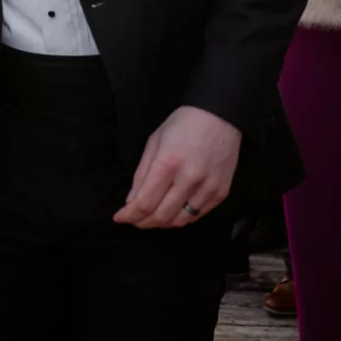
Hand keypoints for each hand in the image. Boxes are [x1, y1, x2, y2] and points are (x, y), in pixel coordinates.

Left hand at [115, 105, 240, 228]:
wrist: (220, 116)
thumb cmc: (183, 125)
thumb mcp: (154, 142)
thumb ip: (142, 173)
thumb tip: (131, 201)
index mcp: (168, 163)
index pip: (145, 203)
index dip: (129, 215)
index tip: (120, 217)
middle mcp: (189, 179)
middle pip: (162, 216)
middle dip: (143, 222)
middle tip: (135, 220)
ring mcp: (207, 188)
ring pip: (180, 221)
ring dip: (162, 223)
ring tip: (152, 218)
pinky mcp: (221, 193)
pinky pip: (198, 216)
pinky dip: (182, 218)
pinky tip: (173, 211)